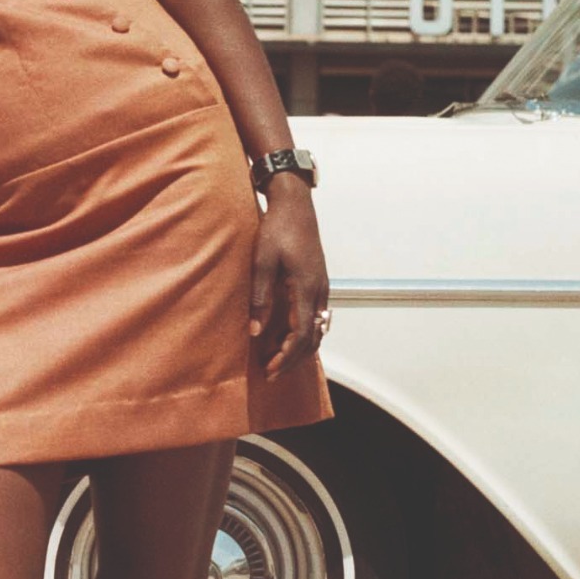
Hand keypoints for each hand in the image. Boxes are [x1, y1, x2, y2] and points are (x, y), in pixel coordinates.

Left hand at [248, 179, 328, 378]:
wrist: (295, 204)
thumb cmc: (277, 229)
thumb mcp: (262, 262)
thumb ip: (260, 298)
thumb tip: (256, 332)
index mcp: (306, 289)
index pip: (300, 336)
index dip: (285, 357)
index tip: (268, 369)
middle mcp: (320, 292)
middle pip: (312, 339)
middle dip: (292, 360)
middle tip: (271, 373)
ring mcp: (323, 288)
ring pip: (319, 330)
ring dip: (300, 349)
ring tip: (279, 360)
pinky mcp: (319, 283)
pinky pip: (319, 318)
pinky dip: (306, 334)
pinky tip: (291, 338)